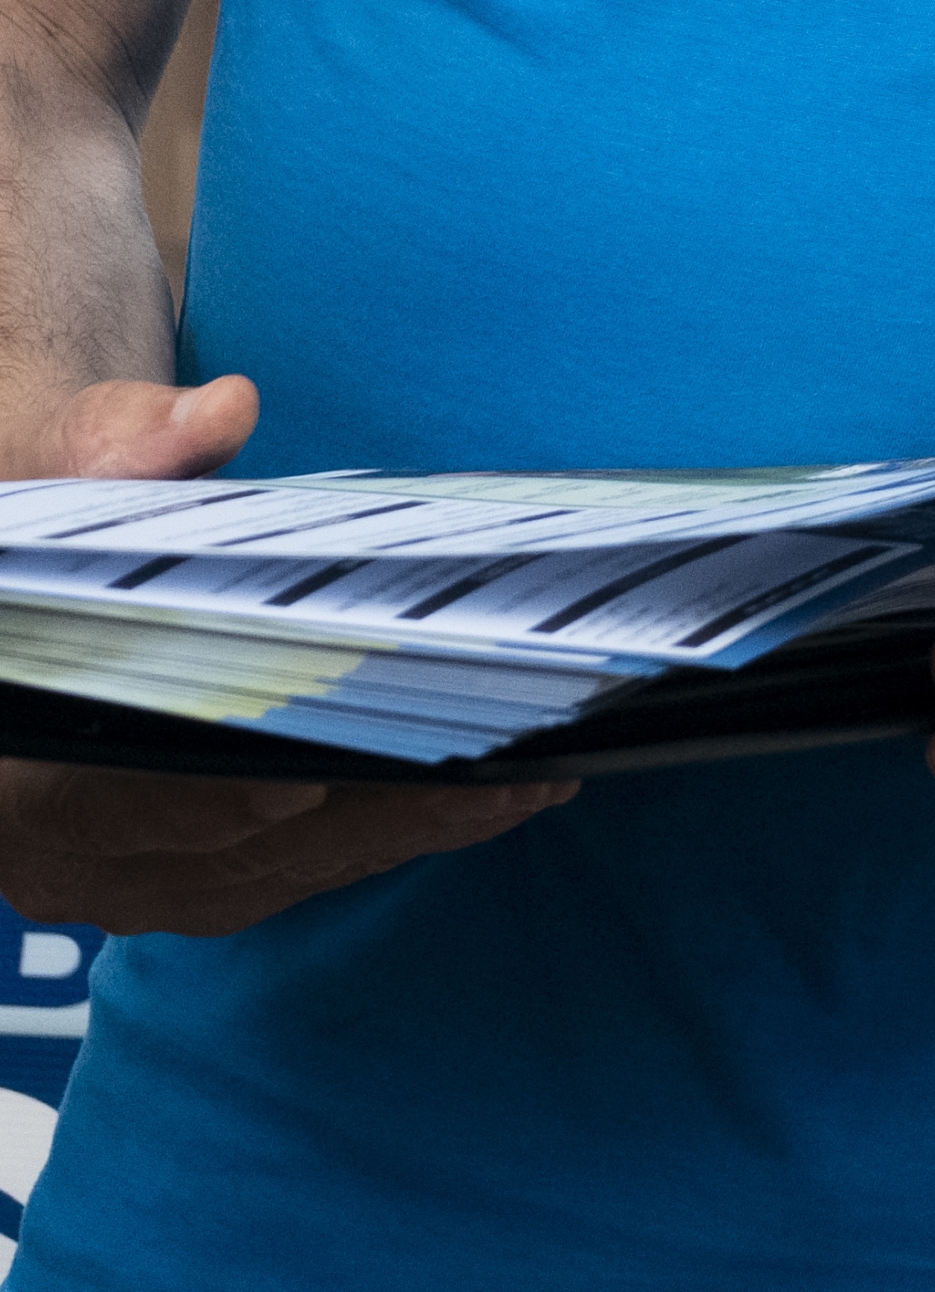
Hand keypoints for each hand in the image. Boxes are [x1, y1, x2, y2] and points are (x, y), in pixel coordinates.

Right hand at [0, 373, 573, 932]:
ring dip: (397, 829)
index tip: (297, 786)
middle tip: (485, 775)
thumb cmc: (48, 506)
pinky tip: (492, 795)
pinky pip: (297, 871)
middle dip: (352, 813)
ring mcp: (120, 872)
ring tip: (525, 777)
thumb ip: (116, 442)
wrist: (50, 567)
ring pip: (271, 870)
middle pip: (212, 849)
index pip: (90, 803)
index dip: (192, 801)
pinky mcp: (189, 877)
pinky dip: (389, 833)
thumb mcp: (54, 455)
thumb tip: (214, 415)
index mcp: (2, 760)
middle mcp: (45, 842)